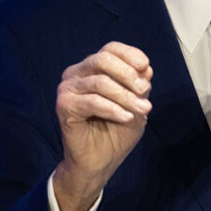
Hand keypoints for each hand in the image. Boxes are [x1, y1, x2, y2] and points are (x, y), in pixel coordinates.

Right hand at [52, 41, 152, 210]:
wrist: (100, 162)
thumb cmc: (116, 130)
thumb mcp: (135, 104)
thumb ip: (139, 85)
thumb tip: (146, 68)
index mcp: (92, 68)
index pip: (110, 49)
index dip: (129, 54)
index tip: (145, 67)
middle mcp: (76, 73)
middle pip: (103, 59)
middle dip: (128, 74)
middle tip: (145, 91)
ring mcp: (67, 88)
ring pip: (100, 82)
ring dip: (125, 96)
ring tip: (143, 109)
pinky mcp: (64, 106)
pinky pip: (92, 101)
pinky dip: (113, 109)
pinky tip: (126, 117)